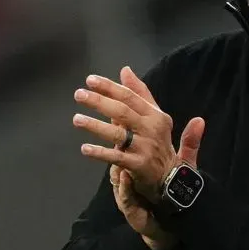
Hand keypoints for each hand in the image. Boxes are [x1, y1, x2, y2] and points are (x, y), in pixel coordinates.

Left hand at [74, 65, 204, 201]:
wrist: (172, 178)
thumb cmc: (160, 145)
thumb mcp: (157, 116)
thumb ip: (142, 93)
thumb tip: (125, 70)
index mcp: (156, 115)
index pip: (130, 97)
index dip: (110, 87)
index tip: (91, 80)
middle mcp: (152, 129)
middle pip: (122, 112)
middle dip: (99, 102)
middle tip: (79, 95)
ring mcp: (145, 147)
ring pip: (117, 133)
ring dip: (95, 126)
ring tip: (77, 119)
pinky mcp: (138, 165)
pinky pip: (116, 157)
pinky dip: (100, 153)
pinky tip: (85, 148)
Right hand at [107, 111, 204, 249]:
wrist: (167, 223)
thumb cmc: (169, 190)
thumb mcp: (182, 165)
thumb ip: (189, 143)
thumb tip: (200, 119)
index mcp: (141, 153)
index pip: (132, 129)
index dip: (127, 109)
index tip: (120, 87)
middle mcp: (131, 166)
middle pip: (118, 142)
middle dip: (106, 126)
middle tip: (100, 110)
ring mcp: (129, 186)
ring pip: (116, 168)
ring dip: (107, 157)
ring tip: (98, 146)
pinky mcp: (132, 206)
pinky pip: (126, 196)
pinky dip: (125, 188)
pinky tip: (125, 178)